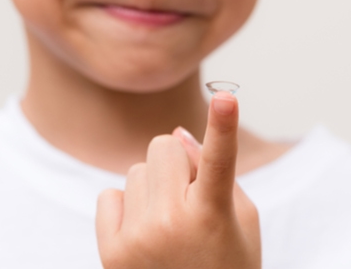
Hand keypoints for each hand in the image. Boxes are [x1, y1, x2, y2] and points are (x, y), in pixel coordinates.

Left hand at [96, 92, 260, 268]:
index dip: (223, 126)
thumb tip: (177, 134)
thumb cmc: (228, 264)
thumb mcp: (241, 221)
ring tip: (168, 225)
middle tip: (189, 196)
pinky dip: (126, 207)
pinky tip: (143, 235)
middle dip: (177, 162)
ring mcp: (138, 238)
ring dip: (152, 187)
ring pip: (136, 170)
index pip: (220, 160)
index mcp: (215, 213)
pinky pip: (109, 195)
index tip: (225, 97)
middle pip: (164, 146)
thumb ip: (212, 171)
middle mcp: (174, 223)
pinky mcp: (111, 252)